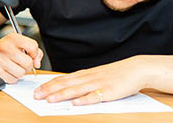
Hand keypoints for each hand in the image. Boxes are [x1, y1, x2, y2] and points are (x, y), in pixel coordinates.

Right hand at [0, 33, 43, 82]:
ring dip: (19, 73)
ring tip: (13, 67)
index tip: (31, 56)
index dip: (35, 54)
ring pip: (21, 73)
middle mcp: (5, 47)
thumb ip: (33, 50)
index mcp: (13, 38)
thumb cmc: (4, 50)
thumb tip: (37, 63)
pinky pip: (12, 80)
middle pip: (28, 63)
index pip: (33, 46)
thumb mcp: (18, 43)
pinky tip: (7, 72)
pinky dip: (12, 78)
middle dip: (27, 65)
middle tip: (21, 63)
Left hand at [33, 56, 149, 104]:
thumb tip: (69, 88)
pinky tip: (75, 103)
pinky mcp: (109, 92)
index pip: (64, 79)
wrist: (136, 69)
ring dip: (62, 94)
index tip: (37, 89)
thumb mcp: (99, 75)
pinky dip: (84, 100)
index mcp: (87, 74)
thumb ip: (85, 81)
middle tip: (36, 95)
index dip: (50, 84)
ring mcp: (99, 84)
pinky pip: (95, 96)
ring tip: (49, 99)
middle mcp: (90, 78)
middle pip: (67, 84)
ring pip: (77, 90)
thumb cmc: (118, 73)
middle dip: (50, 90)